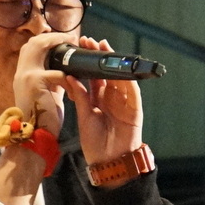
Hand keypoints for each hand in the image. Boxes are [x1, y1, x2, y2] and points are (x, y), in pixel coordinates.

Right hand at [12, 32, 75, 136]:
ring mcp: (26, 75)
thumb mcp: (48, 95)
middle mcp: (21, 72)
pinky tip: (73, 90)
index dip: (47, 41)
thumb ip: (53, 81)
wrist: (34, 137)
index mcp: (24, 75)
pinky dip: (68, 78)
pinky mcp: (35, 82)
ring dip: (58, 44)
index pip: (32, 49)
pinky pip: (57, 72)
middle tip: (71, 39)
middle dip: (53, 37)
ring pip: (39, 46)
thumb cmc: (43, 120)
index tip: (64, 41)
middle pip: (33, 42)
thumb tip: (66, 71)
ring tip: (73, 46)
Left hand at [62, 38, 143, 166]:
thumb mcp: (84, 116)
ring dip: (114, 63)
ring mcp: (124, 102)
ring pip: (120, 78)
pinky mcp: (134, 110)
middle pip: (108, 72)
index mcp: (98, 99)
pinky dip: (128, 80)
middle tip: (92, 41)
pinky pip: (132, 92)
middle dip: (101, 56)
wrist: (108, 162)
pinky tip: (122, 69)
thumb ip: (80, 97)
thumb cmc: (95, 143)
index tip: (81, 46)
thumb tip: (70, 77)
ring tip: (105, 49)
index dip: (89, 61)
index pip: (94, 75)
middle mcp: (112, 98)